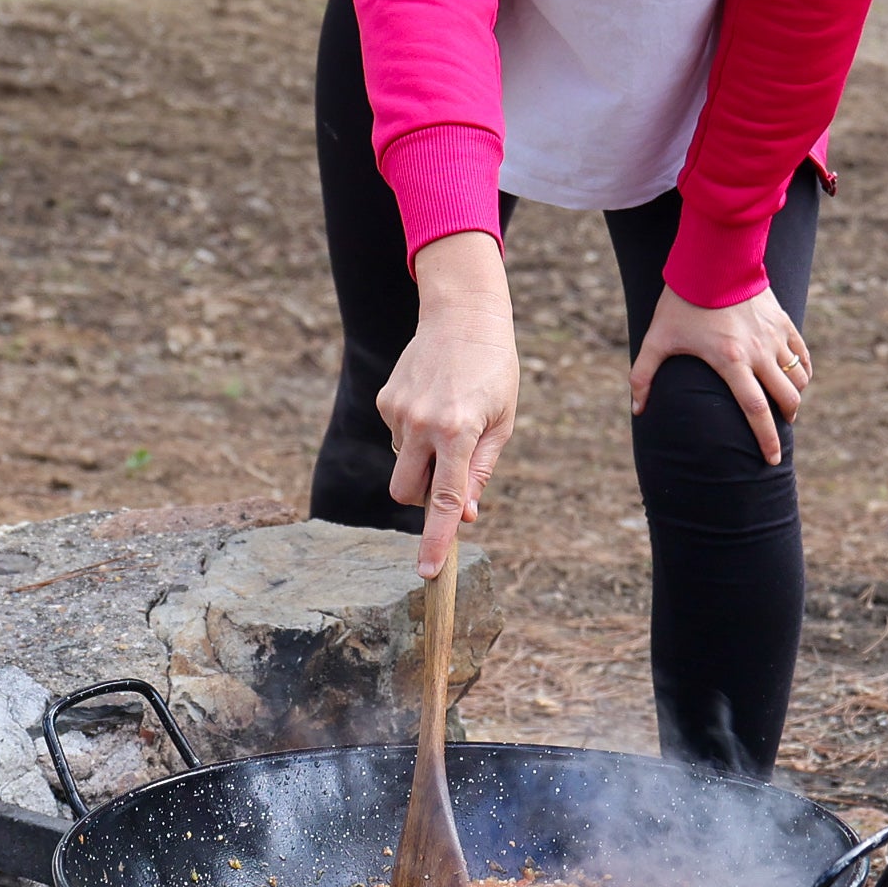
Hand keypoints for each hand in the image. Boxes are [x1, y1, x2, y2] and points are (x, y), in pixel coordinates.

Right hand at [380, 231, 515, 576]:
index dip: (436, 540)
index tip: (426, 572)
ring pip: (404, 463)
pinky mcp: (385, 400)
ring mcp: (398, 411)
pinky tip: (434, 403)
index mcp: (458, 431)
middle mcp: (422, 424)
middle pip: (406, 492)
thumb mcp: (502, 422)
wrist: (463, 314)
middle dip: (423, 499)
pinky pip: (398, 437)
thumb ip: (481, 472)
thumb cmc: (495, 371)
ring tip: (451, 418)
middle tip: (450, 476)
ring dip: (424, 458)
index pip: (444, 499)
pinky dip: (415, 435)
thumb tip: (466, 515)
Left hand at [630, 284, 810, 463]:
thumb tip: (637, 409)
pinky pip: (801, 353)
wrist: (712, 257)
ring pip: (798, 377)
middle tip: (779, 431)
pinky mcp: (782, 320)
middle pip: (786, 398)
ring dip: (795, 396)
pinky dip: (802, 370)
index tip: (771, 460)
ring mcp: (773, 335)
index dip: (766, 439)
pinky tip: (794, 377)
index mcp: (730, 360)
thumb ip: (643, 376)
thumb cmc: (681, 300)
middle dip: (786, 420)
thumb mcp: (657, 338)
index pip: (755, 411)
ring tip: (785, 404)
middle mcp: (758, 351)